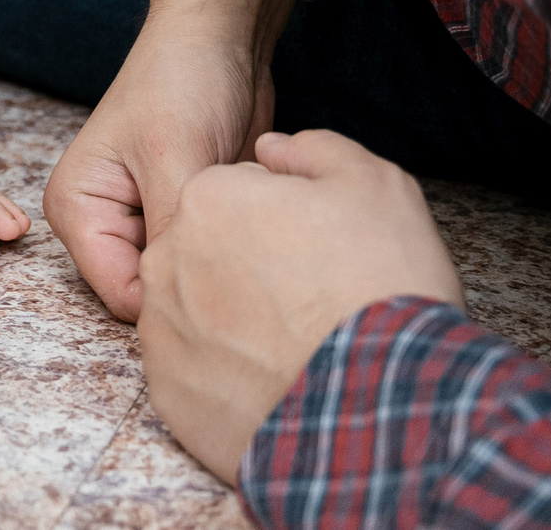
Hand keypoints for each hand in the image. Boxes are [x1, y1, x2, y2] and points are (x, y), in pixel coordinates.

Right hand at [42, 0, 296, 319]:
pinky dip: (236, 248)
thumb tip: (182, 300)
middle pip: (152, 291)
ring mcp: (144, 221)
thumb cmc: (182, 80)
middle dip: (199, 279)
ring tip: (255, 232)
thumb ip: (168, 232)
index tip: (227, 281)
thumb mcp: (174, 156)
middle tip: (248, 254)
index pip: (123, 294)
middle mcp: (103, 222)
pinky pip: (209, 258)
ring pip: (185, 278)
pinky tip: (259, 225)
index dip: (174, 296)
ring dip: (221, 262)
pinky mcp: (184, 217)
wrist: (221, 40)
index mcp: (77, 210)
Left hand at [139, 131, 463, 481]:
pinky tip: (272, 378)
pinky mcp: (169, 393)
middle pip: (204, 254)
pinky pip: (191, 371)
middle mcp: (165, 260)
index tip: (312, 247)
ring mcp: (161, 329)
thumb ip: (313, 151)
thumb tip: (271, 150)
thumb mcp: (371, 184)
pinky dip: (225, 375)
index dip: (278, 221)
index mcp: (205, 200)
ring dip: (231, 321)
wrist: (388, 400)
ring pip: (192, 312)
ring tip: (293, 341)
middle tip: (305, 295)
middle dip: (246, 267)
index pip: (232, 198)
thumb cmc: (382, 283)